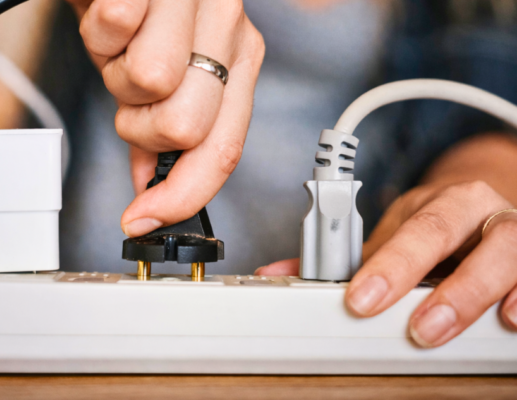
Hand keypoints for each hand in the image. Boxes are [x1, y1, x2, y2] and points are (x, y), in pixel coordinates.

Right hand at [66, 0, 264, 236]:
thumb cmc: (138, 11)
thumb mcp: (161, 73)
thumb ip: (163, 130)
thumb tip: (148, 188)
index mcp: (239, 59)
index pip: (223, 149)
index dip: (181, 195)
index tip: (143, 219)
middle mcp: (229, 27)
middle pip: (185, 127)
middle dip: (139, 125)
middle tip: (131, 95)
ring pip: (149, 82)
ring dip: (114, 74)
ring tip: (120, 46)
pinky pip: (116, 26)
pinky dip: (98, 29)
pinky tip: (107, 13)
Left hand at [256, 132, 516, 347]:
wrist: (482, 211)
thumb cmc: (435, 229)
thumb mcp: (392, 237)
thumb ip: (343, 260)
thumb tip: (277, 275)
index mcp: (439, 203)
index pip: (413, 229)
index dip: (388, 266)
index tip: (360, 299)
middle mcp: (479, 210)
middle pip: (456, 237)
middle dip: (434, 284)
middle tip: (416, 328)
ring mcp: (513, 230)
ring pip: (509, 251)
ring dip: (478, 294)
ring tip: (454, 329)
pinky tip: (511, 320)